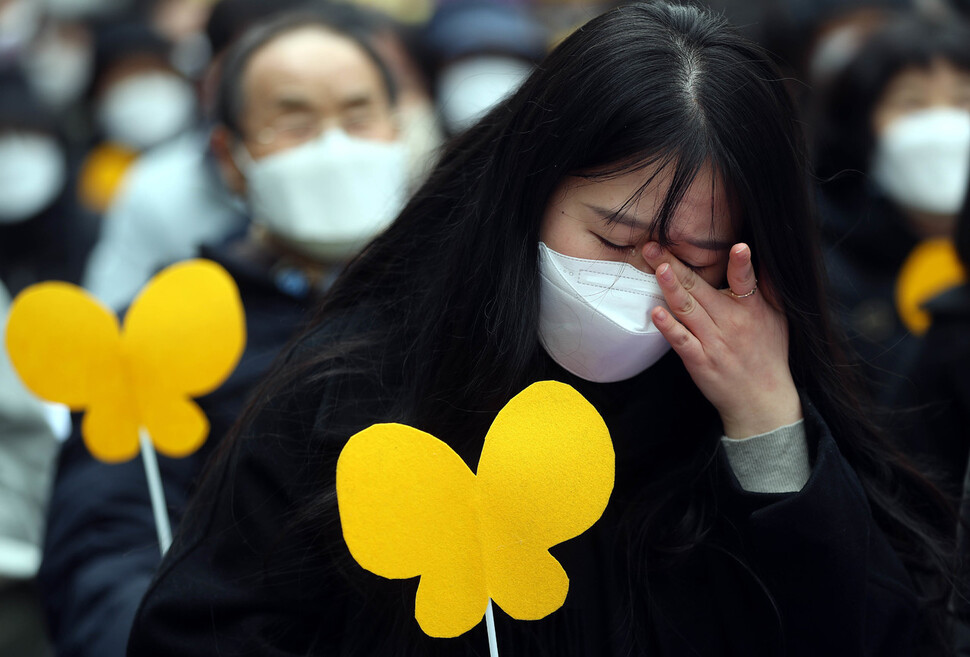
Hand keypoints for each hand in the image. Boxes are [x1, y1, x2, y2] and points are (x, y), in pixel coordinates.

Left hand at [641, 242, 801, 438]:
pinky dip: (668, 327)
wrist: (761, 400)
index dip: (742, 264)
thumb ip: (769, 287)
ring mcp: (714, 342)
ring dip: (670, 287)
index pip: (746, 281)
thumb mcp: (778, 318)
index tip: (738, 247)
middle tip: (654, 246)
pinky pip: (681, 341)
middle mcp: (732, 323)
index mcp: (752, 309)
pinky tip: (656, 313)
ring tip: (656, 267)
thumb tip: (763, 254)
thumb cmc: (768, 354)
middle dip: (676, 265)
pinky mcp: (699, 360)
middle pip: (700, 288)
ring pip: (688, 309)